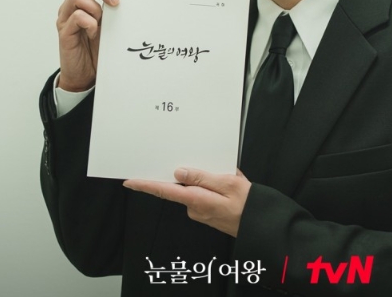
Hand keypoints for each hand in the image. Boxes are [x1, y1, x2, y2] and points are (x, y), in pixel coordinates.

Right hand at [56, 0, 118, 91]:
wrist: (85, 75)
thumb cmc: (96, 49)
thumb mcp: (108, 25)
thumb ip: (111, 10)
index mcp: (82, 0)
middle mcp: (71, 6)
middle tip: (115, 1)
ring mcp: (66, 18)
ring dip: (95, 7)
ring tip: (101, 21)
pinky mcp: (64, 32)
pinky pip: (76, 17)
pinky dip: (90, 22)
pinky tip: (95, 33)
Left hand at [123, 168, 251, 237]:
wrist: (260, 226)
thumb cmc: (249, 205)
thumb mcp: (229, 183)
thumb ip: (202, 177)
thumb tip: (180, 172)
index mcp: (197, 200)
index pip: (165, 190)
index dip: (146, 185)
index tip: (130, 181)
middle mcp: (194, 208)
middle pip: (180, 186)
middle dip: (187, 173)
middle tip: (207, 165)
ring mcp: (200, 212)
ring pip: (192, 189)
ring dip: (202, 179)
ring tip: (224, 173)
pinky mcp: (206, 212)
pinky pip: (201, 194)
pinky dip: (208, 186)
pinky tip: (223, 182)